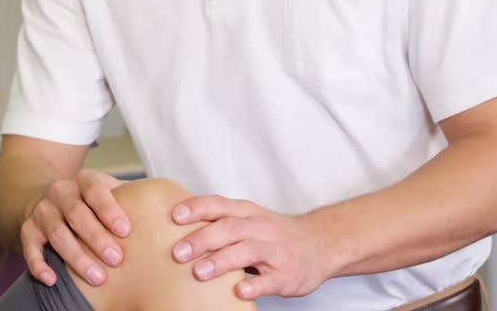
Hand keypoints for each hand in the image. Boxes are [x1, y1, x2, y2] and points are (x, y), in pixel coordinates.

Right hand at [20, 169, 129, 286]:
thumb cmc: (88, 201)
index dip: (109, 208)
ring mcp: (42, 210)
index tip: (126, 230)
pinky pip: (30, 247)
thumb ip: (130, 197)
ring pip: (57, 233)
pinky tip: (52, 280)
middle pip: (77, 214)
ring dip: (76, 257)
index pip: (95, 190)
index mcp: (83, 181)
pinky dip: (39, 264)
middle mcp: (60, 193)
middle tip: (117, 259)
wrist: (41, 196)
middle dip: (96, 238)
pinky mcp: (27, 229)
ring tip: (97, 277)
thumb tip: (170, 206)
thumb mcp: (106, 191)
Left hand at [169, 195, 334, 300]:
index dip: (196, 208)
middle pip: (229, 228)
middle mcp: (261, 228)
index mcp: (248, 213)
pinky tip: (239, 292)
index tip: (174, 216)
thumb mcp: (250, 219)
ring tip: (199, 272)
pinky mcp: (288, 274)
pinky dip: (254, 285)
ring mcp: (276, 251)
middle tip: (177, 253)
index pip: (219, 205)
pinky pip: (270, 280)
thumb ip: (221, 221)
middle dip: (201, 239)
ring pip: (247, 251)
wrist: (321, 244)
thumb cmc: (274, 233)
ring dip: (221, 261)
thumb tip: (177, 229)